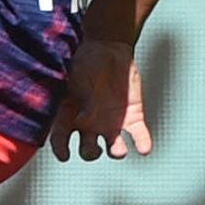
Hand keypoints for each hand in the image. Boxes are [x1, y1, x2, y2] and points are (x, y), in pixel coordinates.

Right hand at [48, 38, 152, 161]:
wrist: (108, 48)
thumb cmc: (86, 61)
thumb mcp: (78, 78)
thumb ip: (82, 98)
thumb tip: (84, 119)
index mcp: (71, 114)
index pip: (61, 138)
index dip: (61, 150)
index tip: (64, 156)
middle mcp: (90, 124)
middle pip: (89, 150)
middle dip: (90, 153)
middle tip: (92, 148)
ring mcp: (112, 122)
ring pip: (114, 149)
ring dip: (116, 152)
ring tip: (117, 148)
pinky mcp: (132, 118)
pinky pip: (139, 137)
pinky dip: (143, 145)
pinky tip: (143, 148)